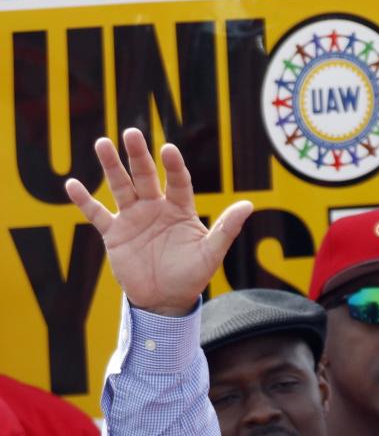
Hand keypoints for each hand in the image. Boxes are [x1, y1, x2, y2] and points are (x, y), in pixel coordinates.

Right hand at [64, 128, 251, 315]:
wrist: (165, 301)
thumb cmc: (191, 276)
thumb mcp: (210, 254)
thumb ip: (226, 229)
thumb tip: (249, 205)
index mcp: (179, 209)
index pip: (177, 181)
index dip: (173, 166)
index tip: (169, 150)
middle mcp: (155, 207)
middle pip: (145, 175)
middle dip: (138, 155)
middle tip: (131, 133)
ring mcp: (133, 218)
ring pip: (120, 186)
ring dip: (111, 166)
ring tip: (103, 143)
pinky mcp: (114, 233)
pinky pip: (97, 214)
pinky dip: (84, 201)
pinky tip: (72, 184)